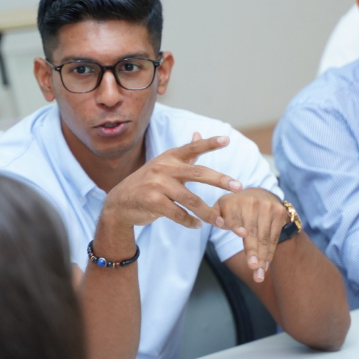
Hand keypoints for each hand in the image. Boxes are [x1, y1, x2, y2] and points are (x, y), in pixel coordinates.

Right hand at [102, 132, 241, 230]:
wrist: (119, 202)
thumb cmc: (148, 182)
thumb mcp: (164, 164)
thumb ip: (185, 154)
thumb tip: (198, 132)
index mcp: (170, 157)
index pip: (192, 148)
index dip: (209, 143)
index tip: (227, 140)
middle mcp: (164, 168)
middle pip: (198, 173)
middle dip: (220, 180)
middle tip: (239, 186)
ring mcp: (157, 185)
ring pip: (190, 200)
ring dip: (208, 213)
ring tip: (221, 223)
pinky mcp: (152, 202)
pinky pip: (178, 214)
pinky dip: (190, 221)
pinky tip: (198, 225)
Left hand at [213, 188, 289, 282]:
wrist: (260, 194)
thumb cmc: (235, 208)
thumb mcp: (221, 208)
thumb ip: (215, 218)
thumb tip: (219, 224)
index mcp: (233, 202)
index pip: (233, 217)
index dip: (236, 225)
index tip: (242, 233)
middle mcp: (252, 202)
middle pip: (252, 232)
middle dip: (253, 252)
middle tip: (253, 268)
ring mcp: (268, 207)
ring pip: (264, 238)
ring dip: (263, 258)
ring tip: (259, 275)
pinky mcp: (279, 213)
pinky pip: (274, 237)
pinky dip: (270, 253)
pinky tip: (266, 265)